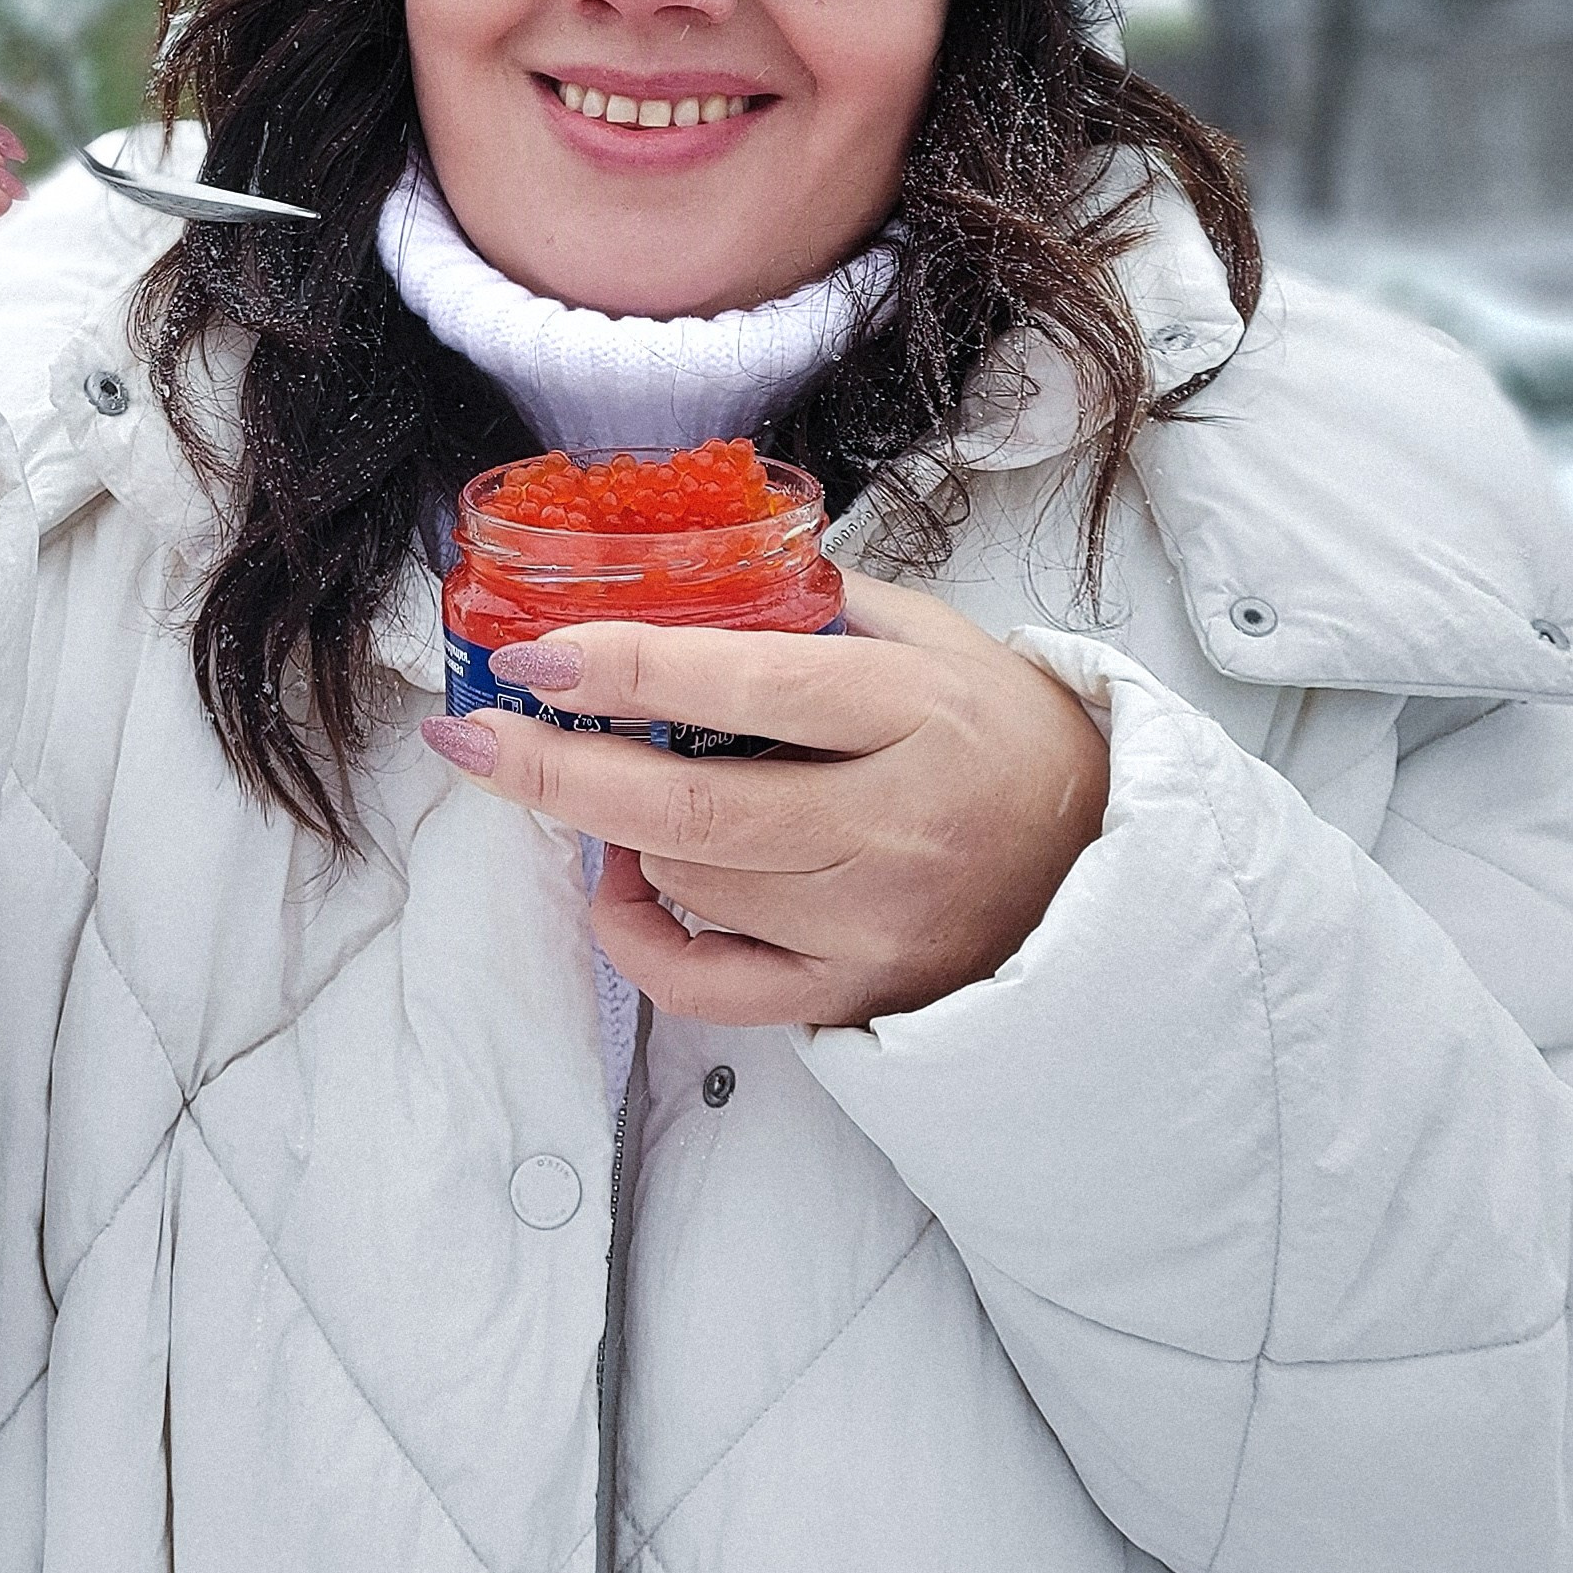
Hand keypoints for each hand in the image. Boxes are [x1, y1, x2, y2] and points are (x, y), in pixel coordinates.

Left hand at [421, 574, 1109, 1028]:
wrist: (1100, 865)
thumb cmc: (1002, 733)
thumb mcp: (930, 636)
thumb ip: (810, 606)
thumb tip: (670, 578)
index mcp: (916, 712)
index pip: (746, 689)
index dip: (623, 670)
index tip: (534, 655)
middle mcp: (895, 828)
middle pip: (690, 812)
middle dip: (556, 772)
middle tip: (472, 739)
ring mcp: (873, 926)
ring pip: (691, 887)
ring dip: (615, 835)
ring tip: (595, 784)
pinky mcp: (854, 995)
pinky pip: (709, 986)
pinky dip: (639, 937)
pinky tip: (621, 884)